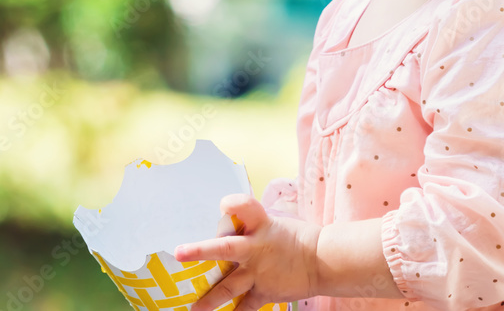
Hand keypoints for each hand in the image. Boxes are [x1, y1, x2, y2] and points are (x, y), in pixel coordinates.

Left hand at [173, 193, 321, 310]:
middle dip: (201, 251)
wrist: (323, 260)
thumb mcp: (274, 223)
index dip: (230, 204)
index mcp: (261, 223)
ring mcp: (259, 272)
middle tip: (179, 254)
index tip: (222, 205)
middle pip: (225, 248)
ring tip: (193, 309)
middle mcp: (256, 247)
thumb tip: (226, 224)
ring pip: (230, 286)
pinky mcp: (265, 292)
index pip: (242, 206)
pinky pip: (246, 307)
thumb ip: (250, 225)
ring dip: (210, 298)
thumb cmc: (298, 238)